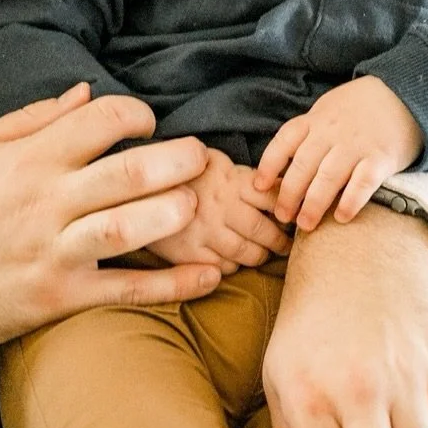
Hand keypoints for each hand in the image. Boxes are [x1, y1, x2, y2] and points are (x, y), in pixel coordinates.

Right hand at [0, 83, 218, 351]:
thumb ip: (34, 118)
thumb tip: (87, 92)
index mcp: (29, 160)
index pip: (98, 122)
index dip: (135, 113)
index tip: (148, 121)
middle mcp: (47, 204)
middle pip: (126, 175)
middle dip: (175, 160)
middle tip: (202, 155)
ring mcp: (54, 253)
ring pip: (128, 230)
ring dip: (174, 214)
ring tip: (200, 203)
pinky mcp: (58, 299)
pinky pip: (123, 291)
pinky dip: (172, 285)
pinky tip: (210, 275)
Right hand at [151, 147, 292, 272]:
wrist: (135, 185)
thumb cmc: (181, 171)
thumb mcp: (212, 160)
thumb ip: (241, 173)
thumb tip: (275, 183)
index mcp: (231, 180)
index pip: (272, 197)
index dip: (287, 209)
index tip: (292, 217)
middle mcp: (221, 207)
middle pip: (263, 230)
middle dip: (280, 241)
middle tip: (286, 245)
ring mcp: (205, 232)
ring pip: (246, 253)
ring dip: (260, 256)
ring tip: (263, 254)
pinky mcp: (188, 253)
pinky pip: (221, 268)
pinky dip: (232, 267)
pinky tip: (233, 260)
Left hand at [254, 77, 422, 230]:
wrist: (405, 94)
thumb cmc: (361, 108)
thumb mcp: (329, 109)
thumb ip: (309, 132)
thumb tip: (284, 165)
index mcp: (316, 119)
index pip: (284, 142)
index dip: (269, 165)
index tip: (260, 187)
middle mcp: (332, 132)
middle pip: (302, 166)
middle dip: (289, 195)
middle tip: (283, 217)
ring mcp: (357, 144)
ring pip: (328, 178)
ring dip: (313, 204)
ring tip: (305, 226)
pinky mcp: (382, 158)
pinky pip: (362, 183)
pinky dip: (350, 201)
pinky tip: (341, 217)